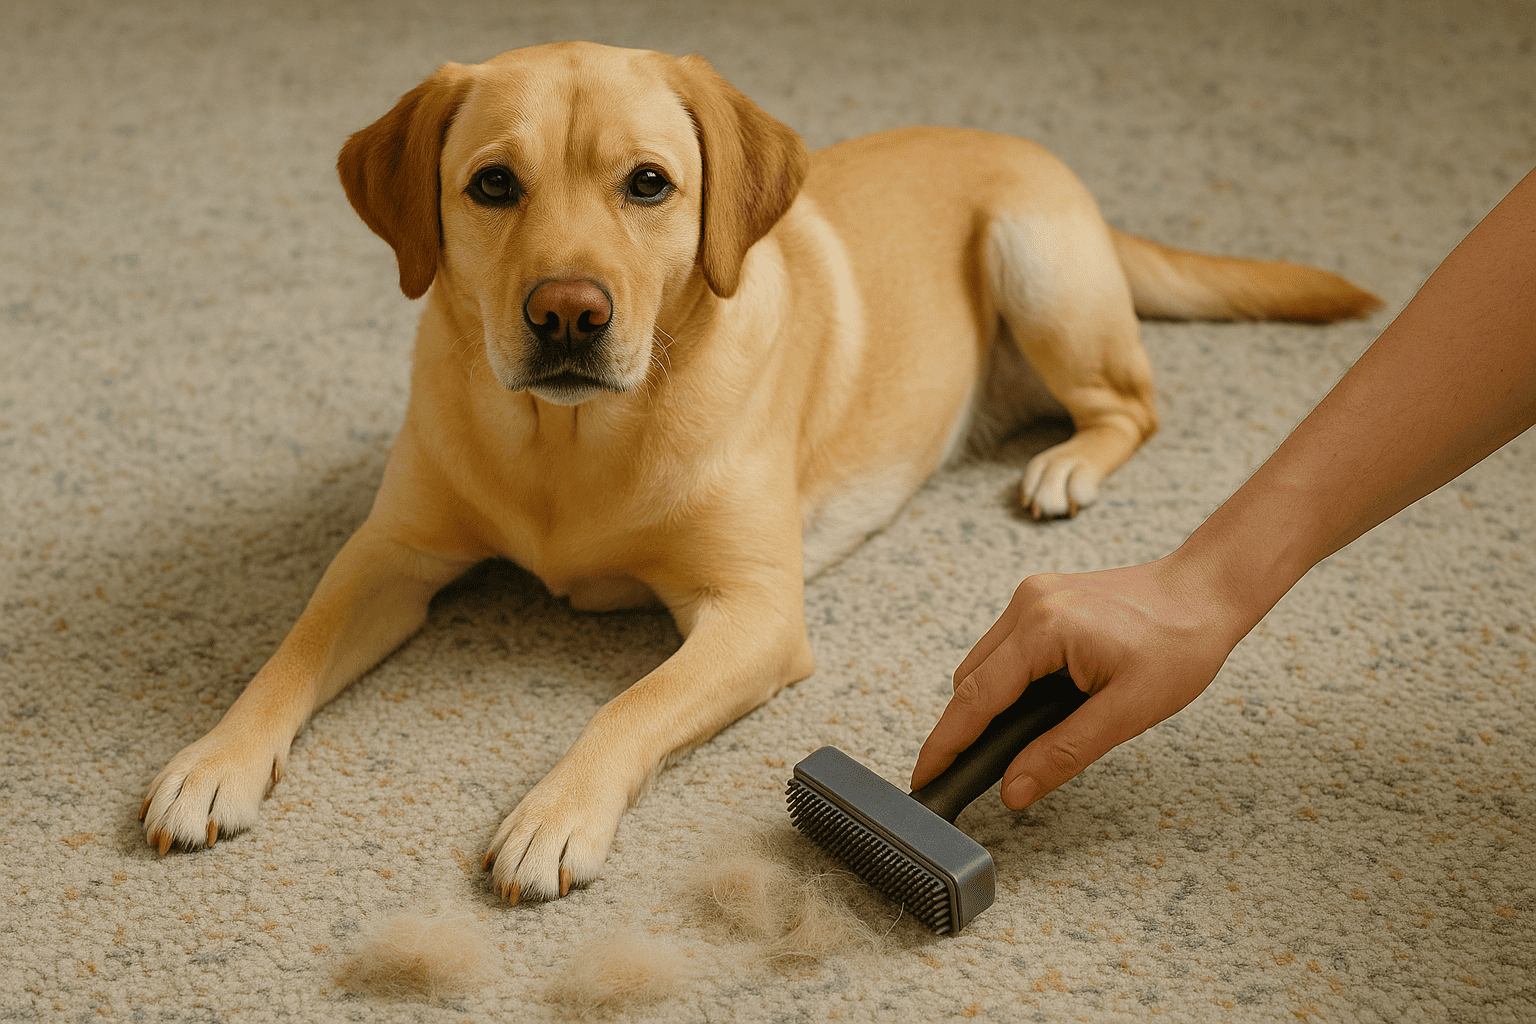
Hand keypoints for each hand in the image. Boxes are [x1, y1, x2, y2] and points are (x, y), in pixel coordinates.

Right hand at [911, 554, 1244, 807]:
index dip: (945, 744)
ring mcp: (1031, 596)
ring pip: (984, 663)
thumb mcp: (1128, 712)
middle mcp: (1027, 604)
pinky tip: (1026, 707)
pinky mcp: (1041, 598)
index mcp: (1043, 628)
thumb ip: (1063, 753)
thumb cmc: (1180, 644)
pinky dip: (1005, 681)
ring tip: (1002, 746)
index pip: (975, 698)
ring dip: (986, 704)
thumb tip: (1013, 789)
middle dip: (963, 729)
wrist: (1207, 589)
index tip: (924, 777)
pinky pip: (1004, 648)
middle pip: (970, 680)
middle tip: (964, 775)